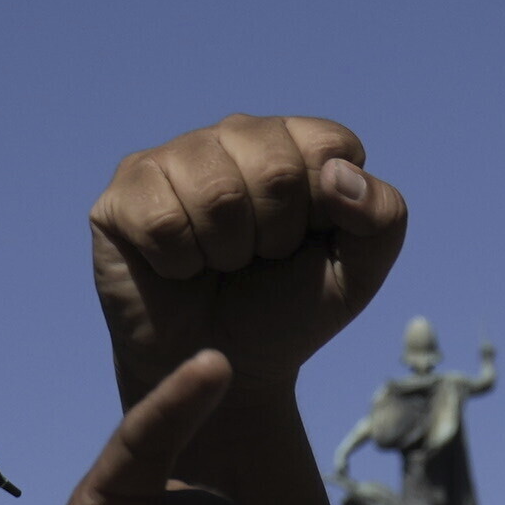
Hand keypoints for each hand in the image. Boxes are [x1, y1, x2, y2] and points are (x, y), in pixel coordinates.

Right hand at [89, 117, 406, 407]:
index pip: (329, 146)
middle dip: (277, 236)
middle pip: (274, 166)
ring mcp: (173, 159)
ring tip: (219, 263)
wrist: (223, 368)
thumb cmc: (288, 311)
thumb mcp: (357, 273)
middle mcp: (231, 136)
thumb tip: (337, 173)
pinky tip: (178, 268)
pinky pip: (163, 219)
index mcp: (293, 143)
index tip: (306, 242)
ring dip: (227, 252)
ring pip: (215, 192)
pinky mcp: (123, 195)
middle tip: (259, 259)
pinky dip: (181, 262)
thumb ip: (381, 217)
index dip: (324, 210)